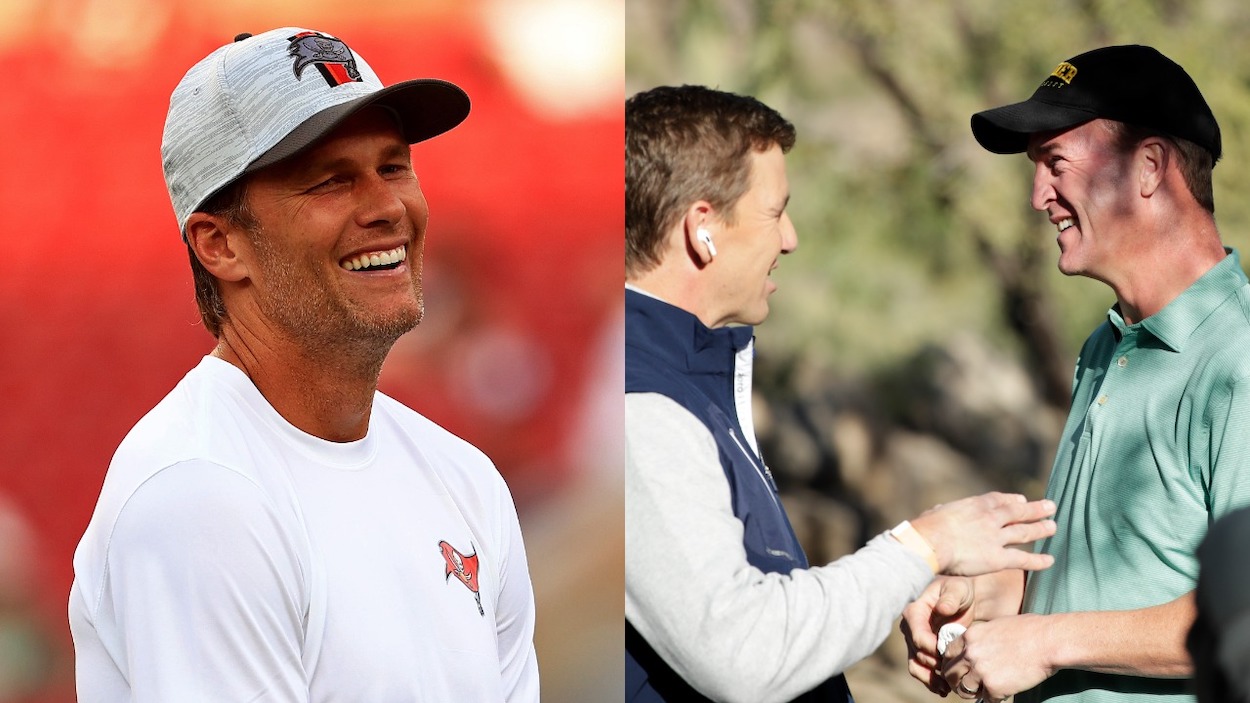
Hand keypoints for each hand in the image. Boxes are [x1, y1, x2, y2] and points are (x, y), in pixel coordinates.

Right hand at [901, 577, 975, 694]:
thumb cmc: (960, 591)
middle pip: (917, 654)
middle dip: (935, 664)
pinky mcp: (922, 652)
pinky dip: (931, 681)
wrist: (965, 600)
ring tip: (946, 688)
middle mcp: (909, 628)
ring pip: (916, 666)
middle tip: (955, 670)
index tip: (950, 654)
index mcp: (914, 612)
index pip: (918, 636)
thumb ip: (950, 598)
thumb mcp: (958, 589)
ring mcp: (914, 641)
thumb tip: (942, 609)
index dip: (932, 649)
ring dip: (930, 679)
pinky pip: (922, 670)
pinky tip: (944, 689)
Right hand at [911, 492, 1055, 575]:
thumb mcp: (936, 513)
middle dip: (1036, 509)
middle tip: (1050, 506)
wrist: (931, 542)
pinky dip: (1037, 560)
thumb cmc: (927, 528)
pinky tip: (1049, 561)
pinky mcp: (998, 558)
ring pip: (1025, 533)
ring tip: (1053, 527)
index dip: (1013, 500)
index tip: (1021, 500)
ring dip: (1041, 529)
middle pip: (1018, 512)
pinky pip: (1022, 559)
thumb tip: (939, 511)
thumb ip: (943, 512)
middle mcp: (990, 518)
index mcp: (975, 505)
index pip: (999, 500)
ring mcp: (996, 537)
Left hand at [942, 614, 1055, 700]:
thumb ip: (979, 640)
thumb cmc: (1028, 631)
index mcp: (969, 637)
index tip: (960, 670)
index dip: (952, 664)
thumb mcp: (995, 627)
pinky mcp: (994, 688)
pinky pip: (987, 700)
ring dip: (973, 693)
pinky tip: (1004, 692)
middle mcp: (970, 654)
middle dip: (957, 682)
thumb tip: (971, 652)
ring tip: (985, 692)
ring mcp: (981, 671)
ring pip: (965, 690)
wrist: (1048, 641)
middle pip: (950, 674)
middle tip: (968, 686)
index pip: (947, 655)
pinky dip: (994, 699)